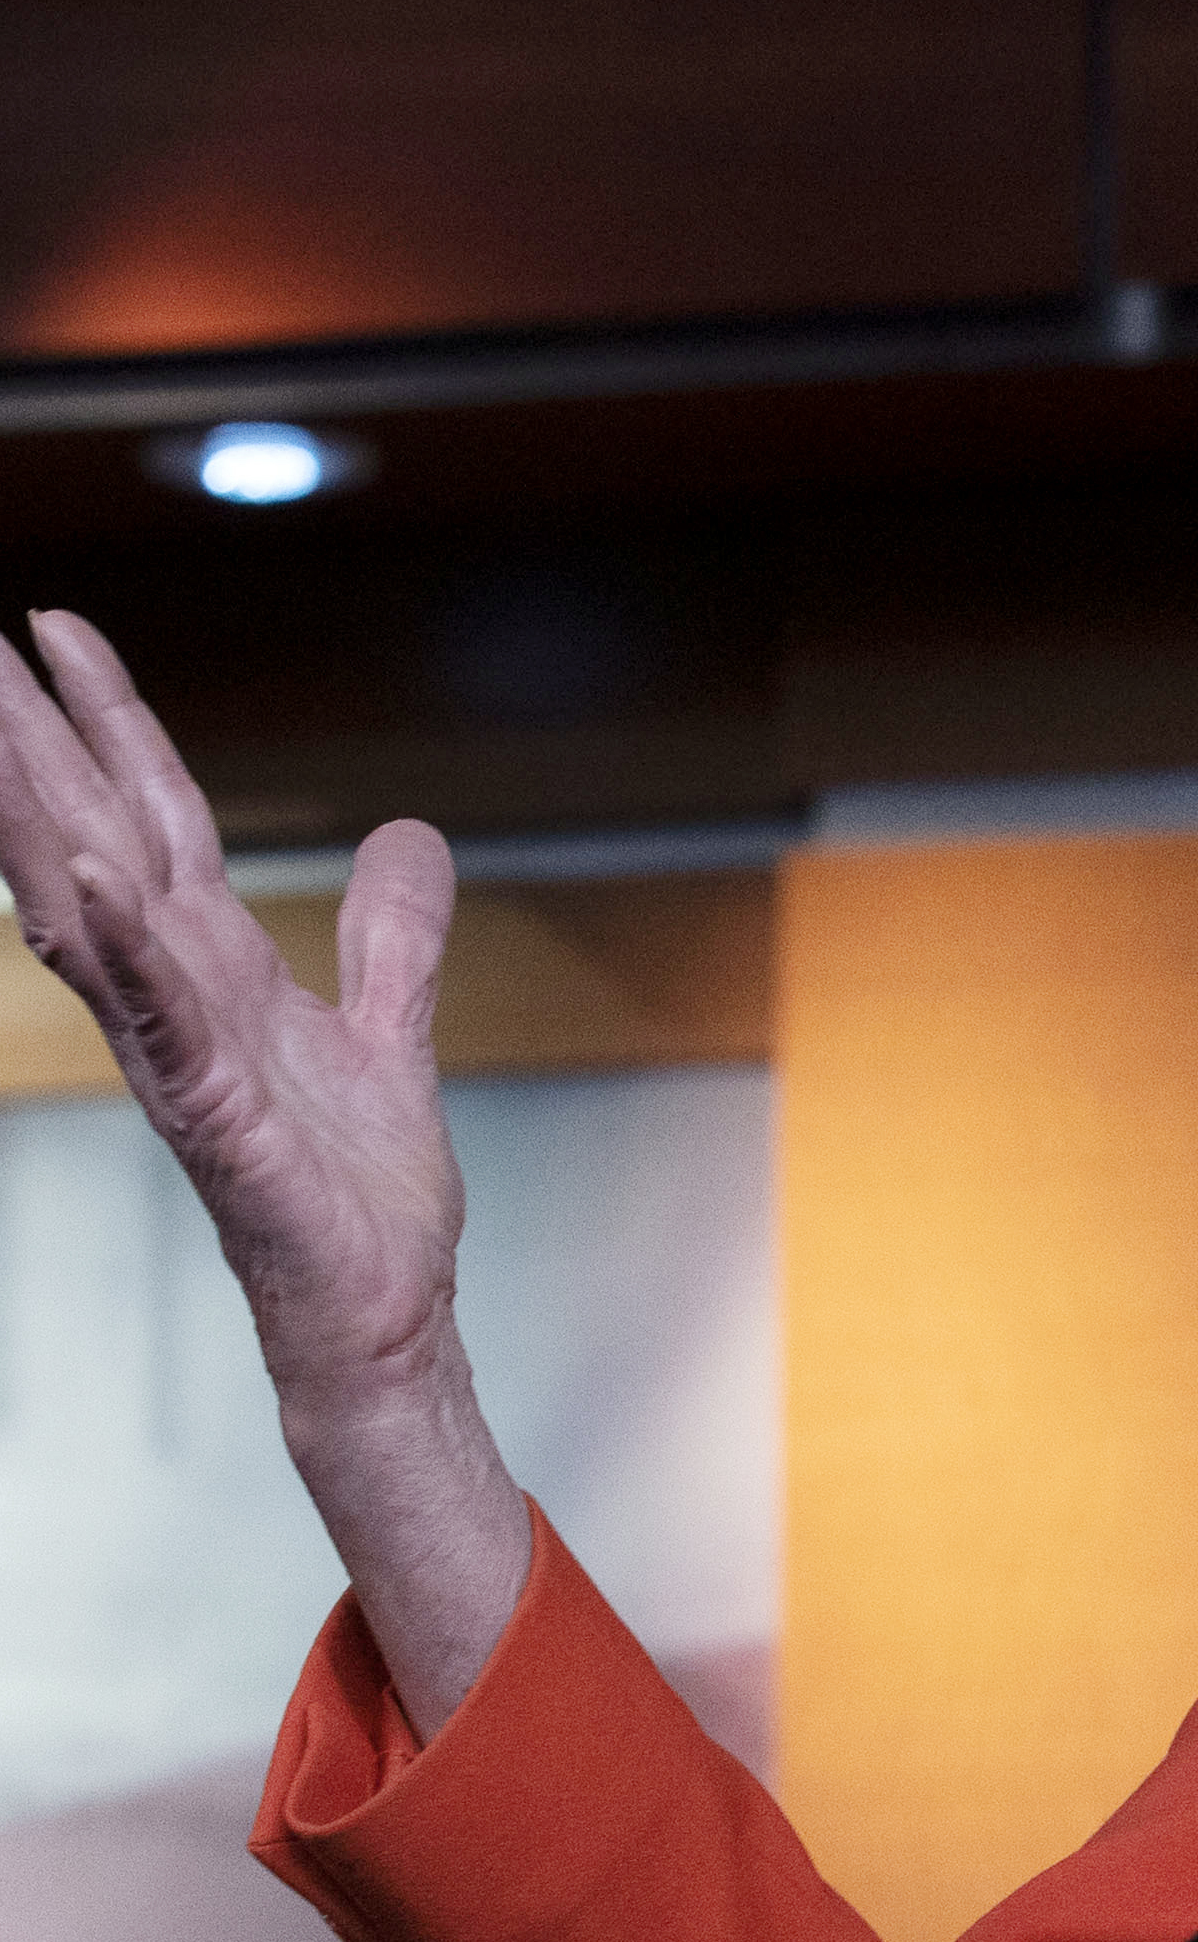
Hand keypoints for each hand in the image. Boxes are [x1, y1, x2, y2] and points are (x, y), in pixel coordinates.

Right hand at [0, 610, 526, 1714]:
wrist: (382, 1312)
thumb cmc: (360, 1194)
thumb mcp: (391, 1032)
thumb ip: (394, 938)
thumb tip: (413, 837)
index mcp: (220, 967)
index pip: (152, 816)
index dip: (108, 722)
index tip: (51, 629)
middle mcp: (182, 997)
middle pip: (93, 840)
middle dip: (34, 740)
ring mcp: (185, 1055)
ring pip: (96, 914)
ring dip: (44, 819)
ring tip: (2, 717)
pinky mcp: (216, 1118)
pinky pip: (159, 1023)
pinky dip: (124, 952)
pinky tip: (90, 886)